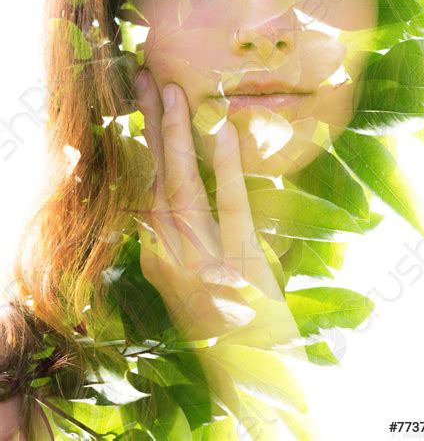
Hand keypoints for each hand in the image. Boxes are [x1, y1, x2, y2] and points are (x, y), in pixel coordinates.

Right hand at [133, 68, 301, 347]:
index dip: (145, 140)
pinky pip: (230, 209)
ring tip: (171, 91)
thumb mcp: (196, 276)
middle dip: (149, 124)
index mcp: (159, 253)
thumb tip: (177, 189)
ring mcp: (202, 262)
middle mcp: (168, 255)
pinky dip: (227, 168)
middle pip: (155, 176)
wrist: (250, 378)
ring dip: (177, 136)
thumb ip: (184, 234)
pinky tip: (223, 133)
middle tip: (143, 76)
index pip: (147, 184)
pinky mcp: (240, 268)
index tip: (143, 102)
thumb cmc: (227, 323)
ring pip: (182, 186)